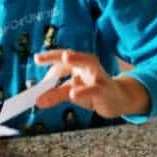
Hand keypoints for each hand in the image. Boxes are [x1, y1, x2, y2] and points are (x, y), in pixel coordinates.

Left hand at [35, 49, 149, 117]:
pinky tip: (74, 94)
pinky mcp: (104, 91)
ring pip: (88, 65)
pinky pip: (93, 89)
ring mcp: (98, 77)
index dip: (49, 57)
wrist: (119, 99)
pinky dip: (83, 91)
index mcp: (79, 64)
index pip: (62, 59)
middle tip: (40, 58)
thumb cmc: (94, 91)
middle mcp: (89, 66)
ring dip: (77, 59)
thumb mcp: (72, 91)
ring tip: (66, 57)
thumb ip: (55, 94)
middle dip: (58, 55)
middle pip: (74, 56)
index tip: (37, 58)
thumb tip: (38, 101)